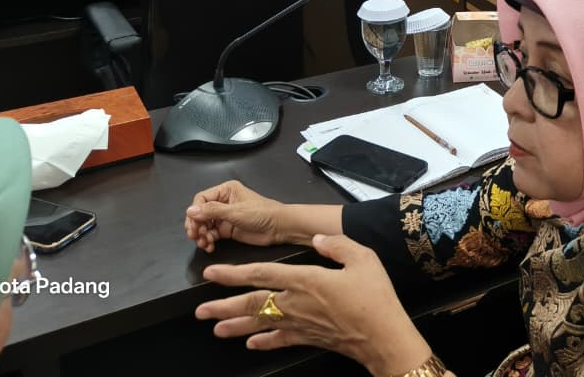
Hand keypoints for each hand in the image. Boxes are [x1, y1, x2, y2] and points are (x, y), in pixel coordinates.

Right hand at [185, 180, 288, 252]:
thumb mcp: (235, 212)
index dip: (195, 212)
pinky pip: (211, 234)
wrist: (279, 228)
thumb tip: (191, 210)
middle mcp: (223, 202)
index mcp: (226, 190)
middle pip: (200, 213)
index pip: (201, 199)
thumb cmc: (262, 213)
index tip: (193, 225)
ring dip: (201, 235)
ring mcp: (225, 216)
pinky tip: (209, 246)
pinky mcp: (228, 229)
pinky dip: (208, 241)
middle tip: (196, 236)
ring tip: (204, 243)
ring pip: (204, 225)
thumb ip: (212, 211)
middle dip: (196, 225)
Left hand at [196, 234, 431, 373]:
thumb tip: (317, 239)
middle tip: (200, 309)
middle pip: (251, 303)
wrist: (383, 336)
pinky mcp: (308, 338)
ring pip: (259, 324)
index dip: (234, 273)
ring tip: (214, 327)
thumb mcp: (362, 258)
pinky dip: (263, 341)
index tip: (211, 272)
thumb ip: (336, 245)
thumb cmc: (375, 296)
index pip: (261, 273)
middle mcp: (295, 303)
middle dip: (223, 305)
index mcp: (305, 279)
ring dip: (234, 325)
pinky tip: (250, 343)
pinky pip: (279, 340)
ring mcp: (299, 324)